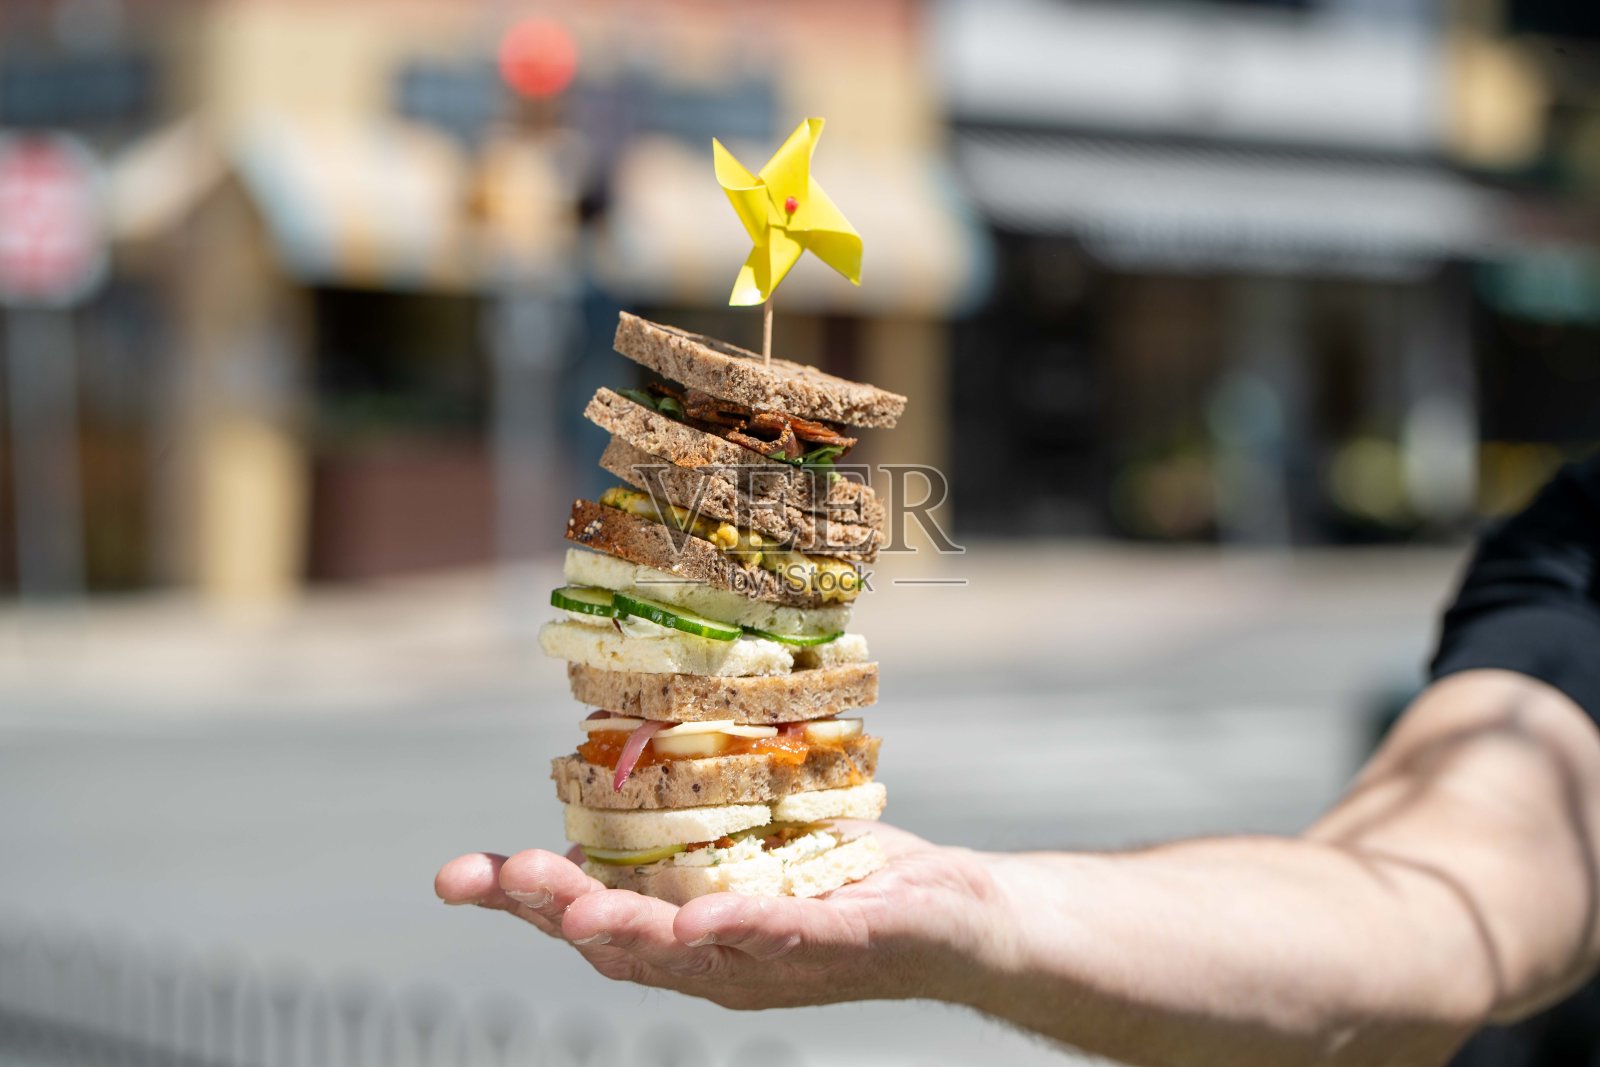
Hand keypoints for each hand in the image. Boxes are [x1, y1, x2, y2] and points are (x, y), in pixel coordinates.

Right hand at [435, 822, 1011, 1009]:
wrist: (953, 917)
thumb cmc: (841, 875)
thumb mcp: (746, 837)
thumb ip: (683, 810)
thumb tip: (617, 737)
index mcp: (683, 926)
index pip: (589, 914)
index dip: (520, 900)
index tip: (454, 876)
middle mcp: (717, 957)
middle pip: (624, 941)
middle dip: (560, 912)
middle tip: (507, 879)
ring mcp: (776, 960)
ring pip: (691, 954)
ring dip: (634, 933)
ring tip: (582, 912)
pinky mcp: (842, 944)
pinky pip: (787, 938)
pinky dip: (743, 930)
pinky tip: (705, 917)